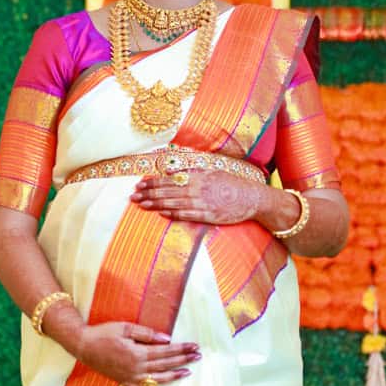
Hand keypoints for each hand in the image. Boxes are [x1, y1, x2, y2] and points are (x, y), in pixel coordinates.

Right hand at [75, 321, 200, 385]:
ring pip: (157, 378)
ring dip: (174, 376)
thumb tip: (166, 339)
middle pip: (165, 364)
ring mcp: (130, 377)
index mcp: (138, 353)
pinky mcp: (124, 381)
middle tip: (198, 356)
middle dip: (183, 359)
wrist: (83, 346)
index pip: (166, 351)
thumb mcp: (125, 328)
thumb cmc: (104, 333)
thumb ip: (147, 334)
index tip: (194, 346)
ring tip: (187, 372)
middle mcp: (136, 367)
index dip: (181, 348)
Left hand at [130, 170, 267, 224]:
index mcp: (198, 177)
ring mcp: (203, 202)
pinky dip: (174, 213)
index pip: (170, 179)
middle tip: (133, 195)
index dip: (153, 182)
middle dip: (149, 193)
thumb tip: (177, 170)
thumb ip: (195, 172)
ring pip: (174, 202)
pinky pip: (188, 214)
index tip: (140, 183)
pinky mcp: (208, 215)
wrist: (251, 198)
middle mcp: (198, 189)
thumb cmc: (232, 185)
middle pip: (168, 191)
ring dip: (156, 204)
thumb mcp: (213, 172)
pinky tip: (162, 213)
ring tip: (141, 204)